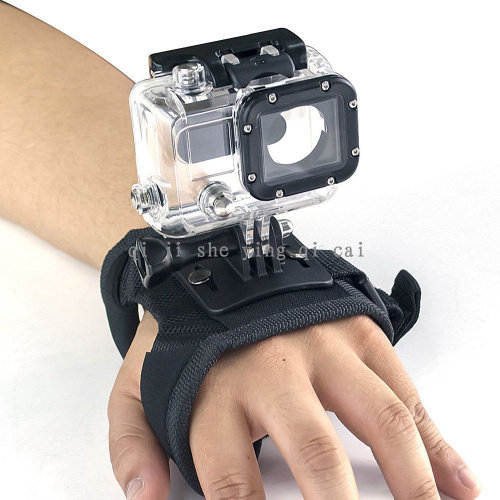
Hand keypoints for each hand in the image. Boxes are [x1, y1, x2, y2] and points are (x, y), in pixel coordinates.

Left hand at [107, 313, 480, 498]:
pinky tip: (456, 481)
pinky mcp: (354, 329)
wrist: (219, 268)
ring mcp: (321, 344)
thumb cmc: (183, 334)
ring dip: (411, 480)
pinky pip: (403, 385)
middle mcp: (273, 367)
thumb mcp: (137, 384)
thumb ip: (131, 444)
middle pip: (317, 455)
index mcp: (217, 389)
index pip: (232, 483)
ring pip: (380, 419)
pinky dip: (437, 438)